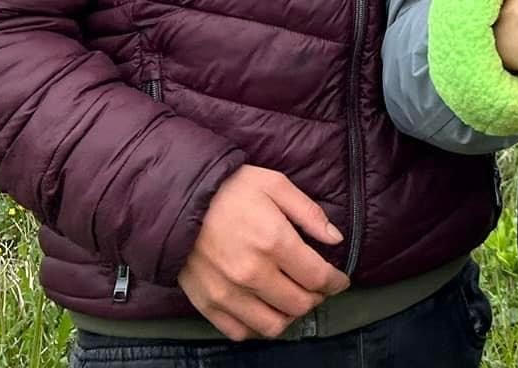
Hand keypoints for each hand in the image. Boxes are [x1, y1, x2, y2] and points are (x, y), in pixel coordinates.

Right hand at [178, 165, 348, 340]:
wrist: (177, 200)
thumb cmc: (230, 188)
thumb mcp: (276, 185)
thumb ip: (309, 213)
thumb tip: (335, 238)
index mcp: (274, 242)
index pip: (318, 277)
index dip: (336, 282)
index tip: (340, 280)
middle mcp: (252, 274)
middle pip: (300, 305)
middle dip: (317, 298)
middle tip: (317, 287)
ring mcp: (228, 293)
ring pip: (273, 325)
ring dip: (290, 316)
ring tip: (292, 299)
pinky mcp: (207, 304)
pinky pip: (240, 331)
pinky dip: (258, 326)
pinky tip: (264, 309)